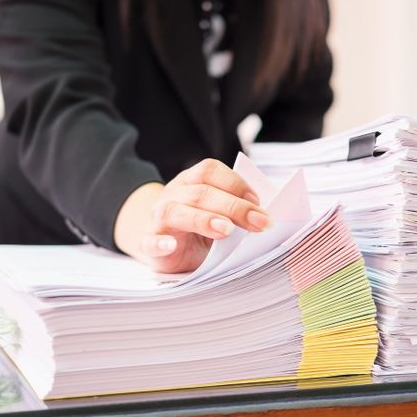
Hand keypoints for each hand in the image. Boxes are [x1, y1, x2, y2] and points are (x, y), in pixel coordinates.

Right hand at [114, 159, 270, 272]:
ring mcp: (158, 219)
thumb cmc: (199, 230)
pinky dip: (159, 243)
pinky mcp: (148, 243)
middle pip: (201, 192)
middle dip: (234, 206)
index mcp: (191, 182)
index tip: (259, 202)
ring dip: (203, 219)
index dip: (235, 183)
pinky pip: (150, 241)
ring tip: (226, 230)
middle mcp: (173, 194)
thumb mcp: (219, 215)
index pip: (209, 170)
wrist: (163, 245)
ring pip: (176, 211)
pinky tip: (170, 245)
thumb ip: (237, 213)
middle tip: (260, 222)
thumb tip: (268, 217)